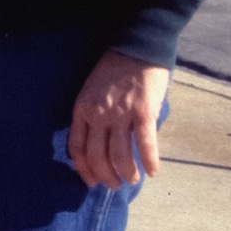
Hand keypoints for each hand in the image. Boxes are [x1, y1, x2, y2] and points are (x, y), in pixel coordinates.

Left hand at [69, 51, 169, 188]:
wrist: (137, 45)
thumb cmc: (115, 67)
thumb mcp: (92, 90)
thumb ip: (94, 113)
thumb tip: (101, 139)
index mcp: (82, 110)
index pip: (77, 148)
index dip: (84, 169)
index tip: (91, 181)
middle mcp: (98, 115)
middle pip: (97, 156)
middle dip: (105, 176)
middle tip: (114, 186)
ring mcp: (120, 115)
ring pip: (119, 155)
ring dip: (126, 172)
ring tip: (132, 180)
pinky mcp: (143, 112)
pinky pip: (145, 143)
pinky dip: (149, 161)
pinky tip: (153, 171)